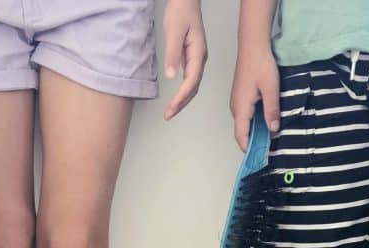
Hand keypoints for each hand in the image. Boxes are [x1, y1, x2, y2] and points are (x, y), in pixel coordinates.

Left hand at [163, 0, 207, 119]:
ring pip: (192, 85)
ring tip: (171, 111)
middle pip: (193, 88)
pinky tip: (176, 97)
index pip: (191, 81)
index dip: (181, 97)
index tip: (171, 108)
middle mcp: (200, 59)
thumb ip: (173, 54)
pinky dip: (183, 91)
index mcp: (198, 54)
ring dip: (182, 100)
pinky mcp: (192, 57)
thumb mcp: (174, 32)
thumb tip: (171, 76)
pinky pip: (189, 79)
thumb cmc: (181, 12)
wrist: (186, 0)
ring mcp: (197, 59)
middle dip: (181, 104)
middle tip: (168, 115)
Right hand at [229, 42, 278, 150]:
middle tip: (269, 151)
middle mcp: (236, 108)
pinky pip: (247, 115)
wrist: (253, 45)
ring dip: (255, 131)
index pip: (241, 136)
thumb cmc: (261, 64)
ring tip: (270, 138)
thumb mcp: (271, 89)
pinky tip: (267, 121)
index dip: (249, 150)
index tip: (259, 159)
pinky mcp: (241, 97)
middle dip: (254, 142)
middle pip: (242, 132)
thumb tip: (273, 130)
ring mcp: (237, 102)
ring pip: (245, 123)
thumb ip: (272, 110)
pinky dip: (255, 122)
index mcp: (241, 108)